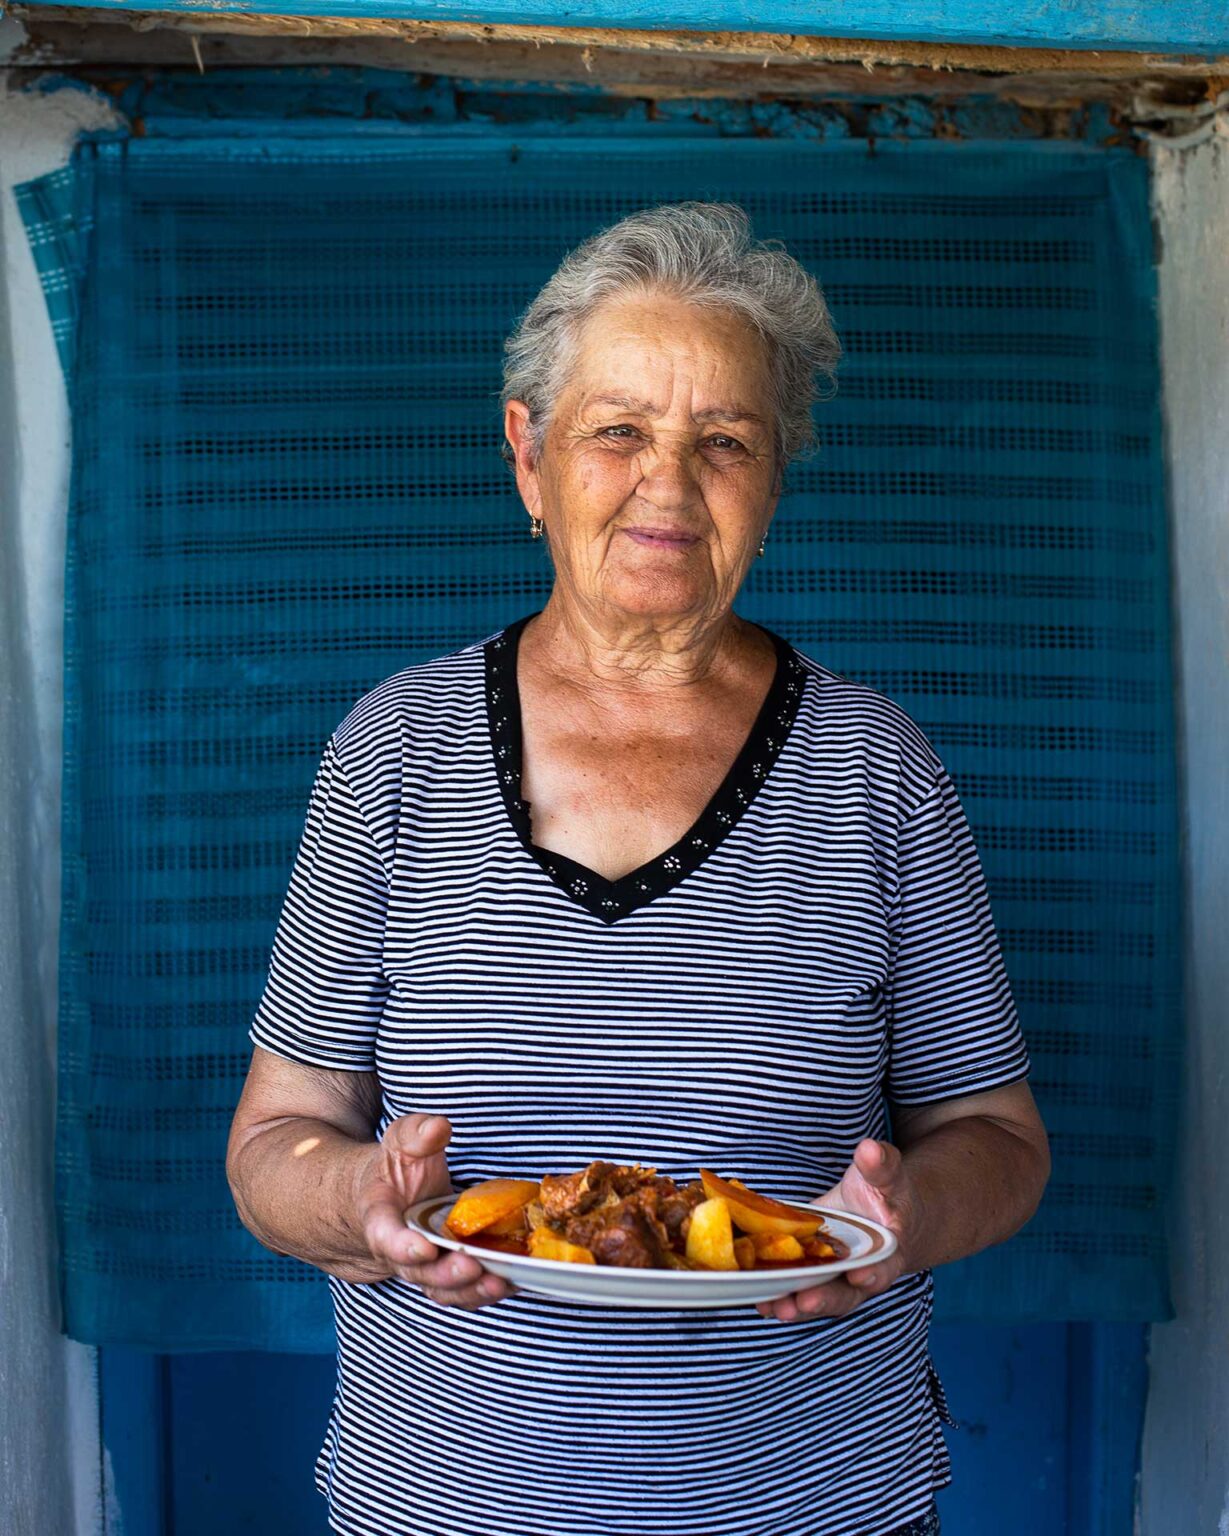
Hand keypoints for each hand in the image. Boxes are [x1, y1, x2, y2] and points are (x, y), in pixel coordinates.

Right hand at [355, 1113, 511, 1309]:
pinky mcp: (449, 1273)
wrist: (392, 1196)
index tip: (424, 1248)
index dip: (402, 1247)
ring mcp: (426, 1267)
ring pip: (443, 1289)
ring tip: (500, 1282)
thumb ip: (416, 1135)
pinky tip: (516, 1280)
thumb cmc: (397, 1168)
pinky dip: (488, 1290)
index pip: (385, 1236)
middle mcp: (400, 1252)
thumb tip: (438, 1127)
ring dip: (471, 1290)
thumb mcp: (401, 1142)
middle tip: (473, 1265)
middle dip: (447, 1273)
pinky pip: (466, 1290)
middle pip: (419, 1272)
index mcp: (380, 1219)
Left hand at [754, 1139, 915, 1323]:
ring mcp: (834, 1278)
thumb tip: (870, 1149)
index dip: (872, 1273)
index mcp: (887, 1253)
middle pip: (845, 1293)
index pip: (883, 1266)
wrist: (880, 1212)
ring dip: (795, 1304)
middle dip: (824, 1298)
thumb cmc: (885, 1195)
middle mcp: (861, 1274)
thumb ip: (880, 1166)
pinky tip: (758, 1297)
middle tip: (803, 1300)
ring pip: (817, 1297)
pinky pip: (795, 1287)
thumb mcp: (887, 1177)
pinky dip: (778, 1294)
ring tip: (773, 1306)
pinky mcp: (810, 1273)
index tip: (859, 1274)